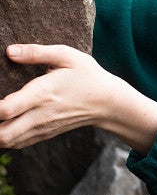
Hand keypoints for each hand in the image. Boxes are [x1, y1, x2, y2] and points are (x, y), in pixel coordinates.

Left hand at [0, 45, 156, 154]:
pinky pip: (17, 143)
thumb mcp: (67, 56)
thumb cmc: (87, 75)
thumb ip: (37, 52)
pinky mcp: (45, 134)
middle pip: (2, 134)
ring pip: (7, 141)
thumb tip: (10, 51)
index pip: (6, 110)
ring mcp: (42, 128)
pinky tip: (4, 123)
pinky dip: (4, 137)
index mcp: (42, 93)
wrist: (107, 103)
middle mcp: (40, 115)